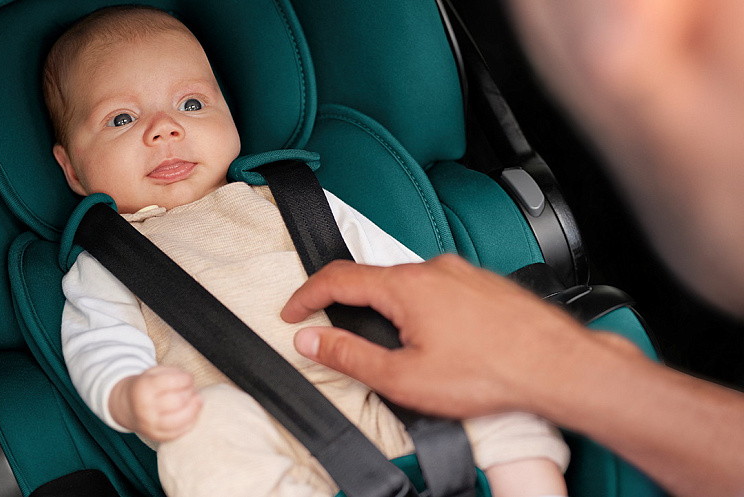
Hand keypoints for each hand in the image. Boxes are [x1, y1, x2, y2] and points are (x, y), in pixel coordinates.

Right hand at [109, 366, 202, 441]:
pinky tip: (191, 414)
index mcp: (144, 388)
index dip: (187, 379)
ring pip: (180, 420)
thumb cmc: (146, 386)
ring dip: (194, 409)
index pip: (173, 382)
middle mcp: (145, 408)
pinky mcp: (155, 437)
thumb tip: (191, 382)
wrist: (127, 406)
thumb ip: (174, 373)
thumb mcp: (154, 372)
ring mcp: (149, 425)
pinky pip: (178, 433)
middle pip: (178, 401)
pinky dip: (189, 423)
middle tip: (191, 390)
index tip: (189, 379)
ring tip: (196, 401)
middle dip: (190, 393)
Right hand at [282, 255, 604, 417]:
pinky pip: (438, 290)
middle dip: (349, 306)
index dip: (306, 295)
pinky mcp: (482, 283)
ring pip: (408, 286)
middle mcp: (433, 269)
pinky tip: (438, 340)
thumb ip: (350, 356)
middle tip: (338, 334)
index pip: (338, 278)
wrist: (556, 365)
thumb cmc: (490, 372)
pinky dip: (422, 309)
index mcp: (406, 287)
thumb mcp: (404, 377)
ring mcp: (461, 273)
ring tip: (398, 348)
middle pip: (373, 280)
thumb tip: (312, 340)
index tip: (293, 312)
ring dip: (390, 311)